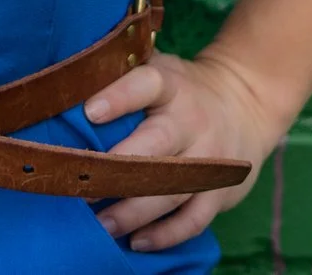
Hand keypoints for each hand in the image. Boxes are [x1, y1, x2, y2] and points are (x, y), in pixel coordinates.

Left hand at [84, 48, 285, 250]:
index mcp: (171, 85)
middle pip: (156, 146)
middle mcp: (192, 121)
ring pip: (172, 190)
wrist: (246, 103)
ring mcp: (210, 158)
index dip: (119, 97)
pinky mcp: (221, 190)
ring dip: (133, 211)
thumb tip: (65, 84)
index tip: (90, 112)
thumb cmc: (182, 89)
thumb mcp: (160, 69)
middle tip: (81, 189)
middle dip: (117, 170)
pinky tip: (137, 242)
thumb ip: (121, 74)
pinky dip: (166, 234)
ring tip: (101, 225)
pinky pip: (194, 219)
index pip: (147, 85)